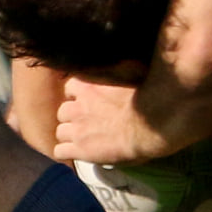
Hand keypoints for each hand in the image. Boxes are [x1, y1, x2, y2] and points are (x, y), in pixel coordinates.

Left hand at [52, 76, 178, 162]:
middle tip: (88, 121)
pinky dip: (68, 152)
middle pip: (63, 111)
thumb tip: (116, 58)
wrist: (151, 125)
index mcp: (88, 86)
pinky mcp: (80, 149)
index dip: (79, 94)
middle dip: (73, 116)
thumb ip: (117, 65)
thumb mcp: (132, 69)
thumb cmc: (147, 97)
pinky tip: (79, 153)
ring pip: (60, 132)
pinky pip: (60, 152)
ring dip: (71, 135)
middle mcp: (78, 107)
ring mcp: (77, 129)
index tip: (89, 99)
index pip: (70, 86)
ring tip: (86, 139)